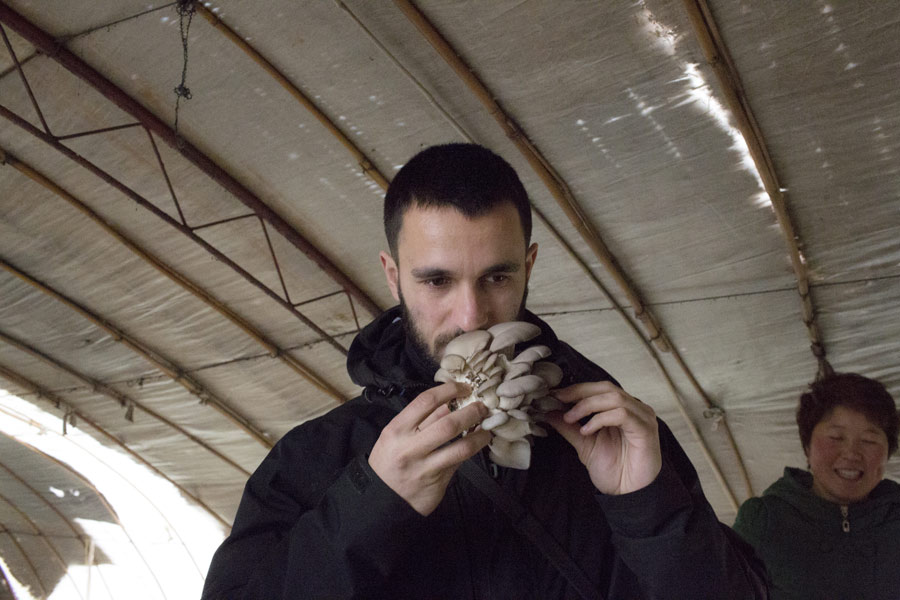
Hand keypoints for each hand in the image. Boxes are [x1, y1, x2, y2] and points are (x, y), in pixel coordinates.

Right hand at [368, 381, 490, 515]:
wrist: (381, 500)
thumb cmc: (388, 461)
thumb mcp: (395, 436)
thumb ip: (421, 419)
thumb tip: (449, 402)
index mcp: (397, 430)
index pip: (426, 401)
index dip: (449, 390)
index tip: (463, 387)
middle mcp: (411, 448)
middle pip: (448, 424)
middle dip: (471, 412)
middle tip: (482, 407)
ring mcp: (425, 467)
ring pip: (461, 447)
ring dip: (480, 435)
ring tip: (487, 428)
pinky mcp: (438, 482)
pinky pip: (459, 462)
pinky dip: (471, 450)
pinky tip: (477, 443)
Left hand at [544, 381, 660, 494]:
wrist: (629, 495)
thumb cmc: (613, 470)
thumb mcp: (584, 444)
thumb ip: (569, 427)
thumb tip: (548, 411)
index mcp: (621, 409)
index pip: (598, 388)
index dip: (576, 389)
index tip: (554, 395)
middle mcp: (634, 409)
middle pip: (605, 387)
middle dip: (579, 393)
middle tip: (558, 401)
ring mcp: (642, 417)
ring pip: (614, 397)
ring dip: (587, 405)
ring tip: (570, 419)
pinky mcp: (646, 429)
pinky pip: (622, 414)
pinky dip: (600, 419)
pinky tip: (586, 431)